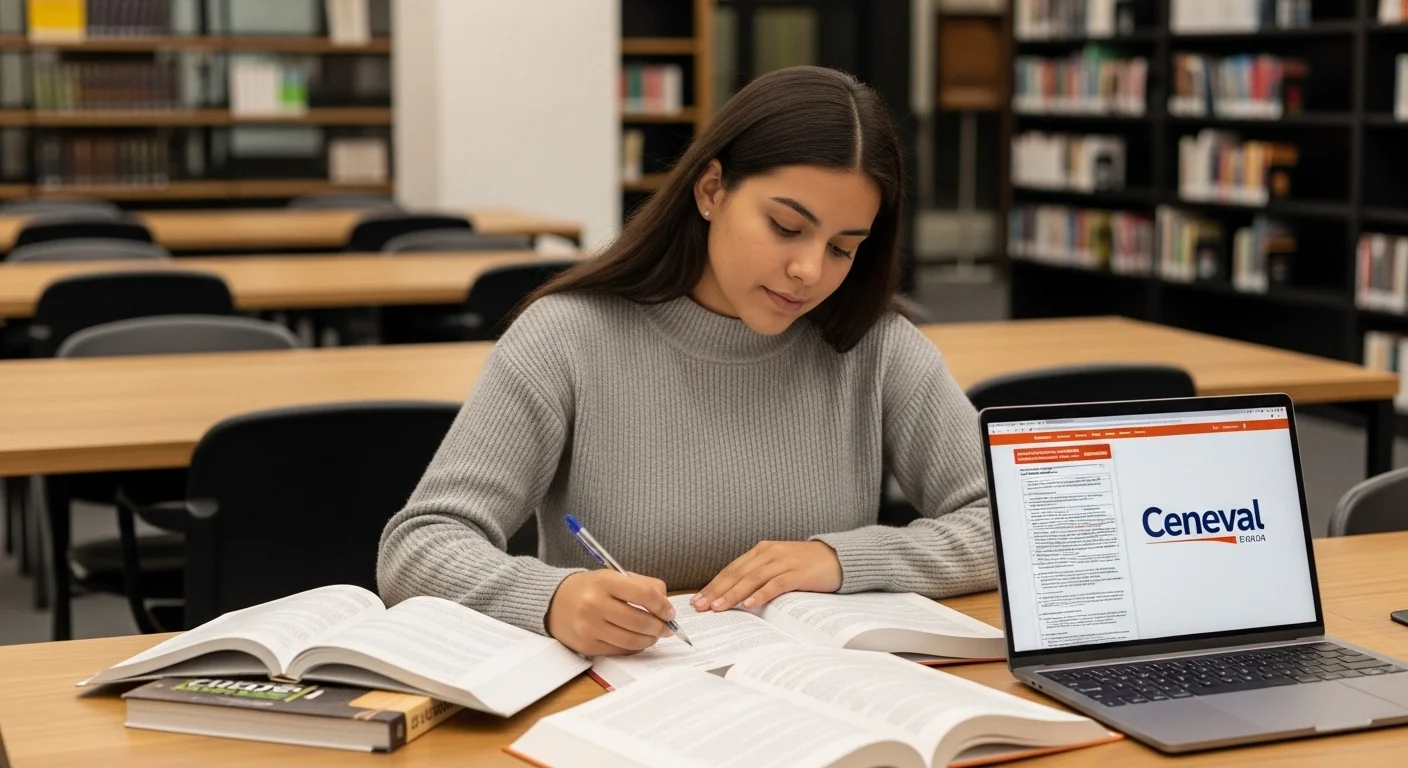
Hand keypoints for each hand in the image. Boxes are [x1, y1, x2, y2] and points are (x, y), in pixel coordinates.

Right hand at [546, 571, 674, 655]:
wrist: (553, 602)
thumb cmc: (590, 588)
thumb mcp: (614, 576)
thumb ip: (643, 585)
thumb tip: (666, 606)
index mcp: (604, 581)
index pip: (644, 595)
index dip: (663, 606)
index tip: (670, 612)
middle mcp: (594, 604)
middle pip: (640, 621)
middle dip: (659, 627)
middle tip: (666, 628)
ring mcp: (589, 627)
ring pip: (631, 641)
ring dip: (649, 640)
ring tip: (654, 635)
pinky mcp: (587, 646)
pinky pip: (619, 651)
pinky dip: (633, 648)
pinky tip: (637, 641)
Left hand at [691, 540, 841, 613]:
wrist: (838, 557)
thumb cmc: (806, 565)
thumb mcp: (778, 565)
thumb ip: (759, 575)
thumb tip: (734, 596)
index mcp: (761, 551)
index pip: (731, 569)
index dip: (713, 584)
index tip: (698, 600)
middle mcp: (769, 553)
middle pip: (737, 573)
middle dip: (717, 591)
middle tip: (700, 606)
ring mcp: (784, 561)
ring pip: (752, 578)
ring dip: (733, 594)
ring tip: (719, 607)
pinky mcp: (798, 572)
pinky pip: (776, 584)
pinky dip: (761, 594)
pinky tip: (749, 604)